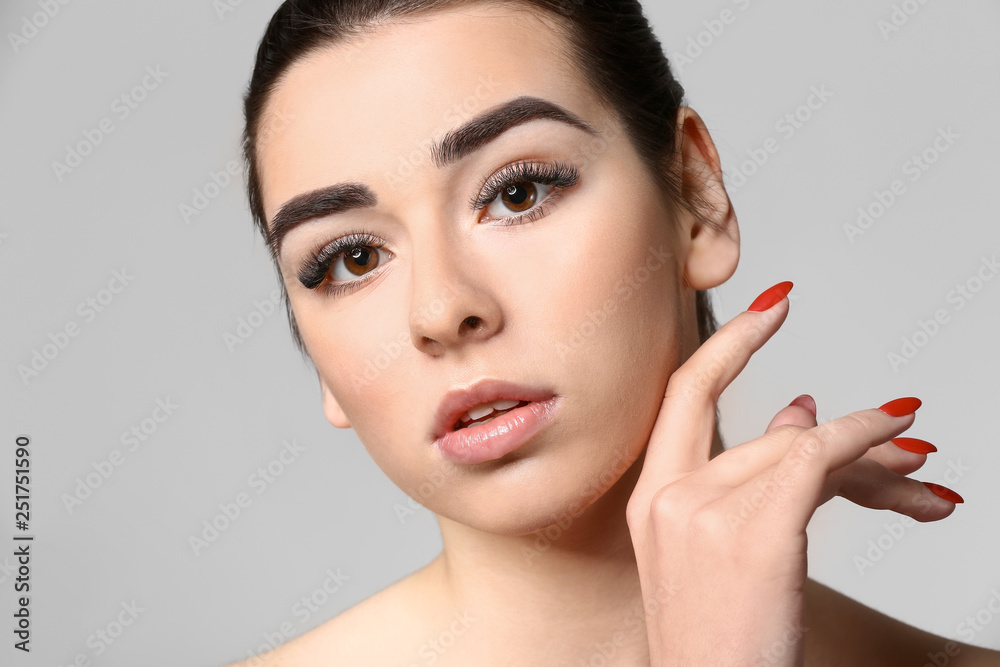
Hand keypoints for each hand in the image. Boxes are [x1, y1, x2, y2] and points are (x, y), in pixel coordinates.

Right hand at [625, 281, 961, 665]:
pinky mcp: (752, 533)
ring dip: (878, 463)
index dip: (731, 341)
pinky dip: (865, 442)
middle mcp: (667, 495)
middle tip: (907, 430)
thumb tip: (796, 409)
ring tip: (927, 484)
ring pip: (803, 448)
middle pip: (769, 429)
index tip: (774, 305)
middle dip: (849, 433)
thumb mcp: (719, 555)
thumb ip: (754, 475)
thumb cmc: (718, 642)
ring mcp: (703, 512)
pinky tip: (905, 447)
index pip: (685, 393)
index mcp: (650, 496)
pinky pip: (815, 458)